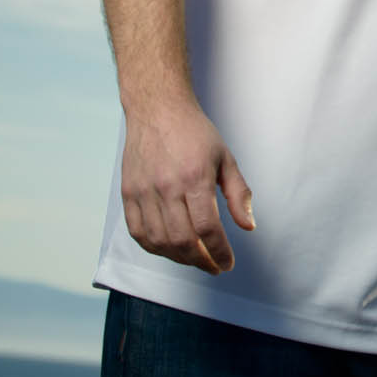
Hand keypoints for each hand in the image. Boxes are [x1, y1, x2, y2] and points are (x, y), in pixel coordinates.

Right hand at [119, 95, 253, 274]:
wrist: (158, 110)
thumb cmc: (195, 133)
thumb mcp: (226, 159)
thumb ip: (238, 194)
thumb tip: (248, 227)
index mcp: (194, 178)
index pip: (207, 228)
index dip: (218, 251)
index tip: (227, 263)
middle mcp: (166, 187)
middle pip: (182, 240)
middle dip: (201, 260)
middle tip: (214, 266)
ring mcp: (143, 191)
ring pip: (158, 240)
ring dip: (178, 258)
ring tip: (195, 259)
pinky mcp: (128, 193)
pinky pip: (137, 232)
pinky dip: (154, 247)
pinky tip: (169, 249)